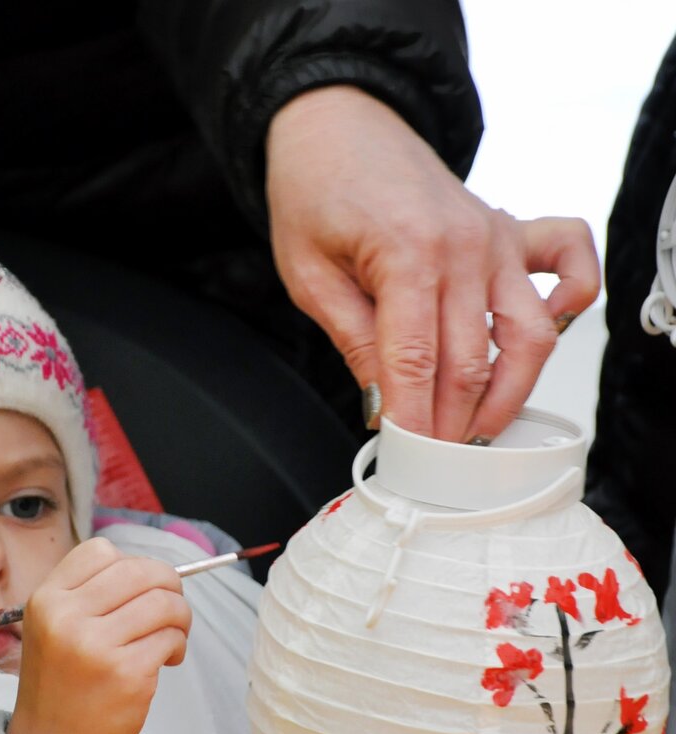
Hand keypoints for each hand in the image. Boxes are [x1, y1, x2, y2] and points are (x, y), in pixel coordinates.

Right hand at [7, 538, 191, 733]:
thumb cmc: (61, 686)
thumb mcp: (52, 628)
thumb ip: (89, 595)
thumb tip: (152, 572)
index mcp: (46, 600)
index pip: (101, 551)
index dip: (130, 564)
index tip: (139, 588)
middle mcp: (67, 617)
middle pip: (140, 570)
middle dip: (168, 585)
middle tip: (171, 609)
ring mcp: (96, 646)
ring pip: (164, 602)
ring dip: (180, 618)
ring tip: (170, 638)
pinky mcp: (127, 673)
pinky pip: (171, 638)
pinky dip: (177, 646)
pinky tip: (165, 661)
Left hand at [266, 87, 600, 441]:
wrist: (339, 126)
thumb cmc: (318, 191)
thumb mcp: (309, 276)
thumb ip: (354, 341)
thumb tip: (381, 405)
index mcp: (407, 253)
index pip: (415, 363)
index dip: (411, 420)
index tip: (403, 457)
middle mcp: (464, 245)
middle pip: (471, 362)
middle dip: (452, 423)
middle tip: (433, 461)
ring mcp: (496, 237)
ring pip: (528, 336)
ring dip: (506, 394)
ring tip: (476, 431)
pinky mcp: (512, 231)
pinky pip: (570, 266)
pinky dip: (570, 305)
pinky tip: (541, 342)